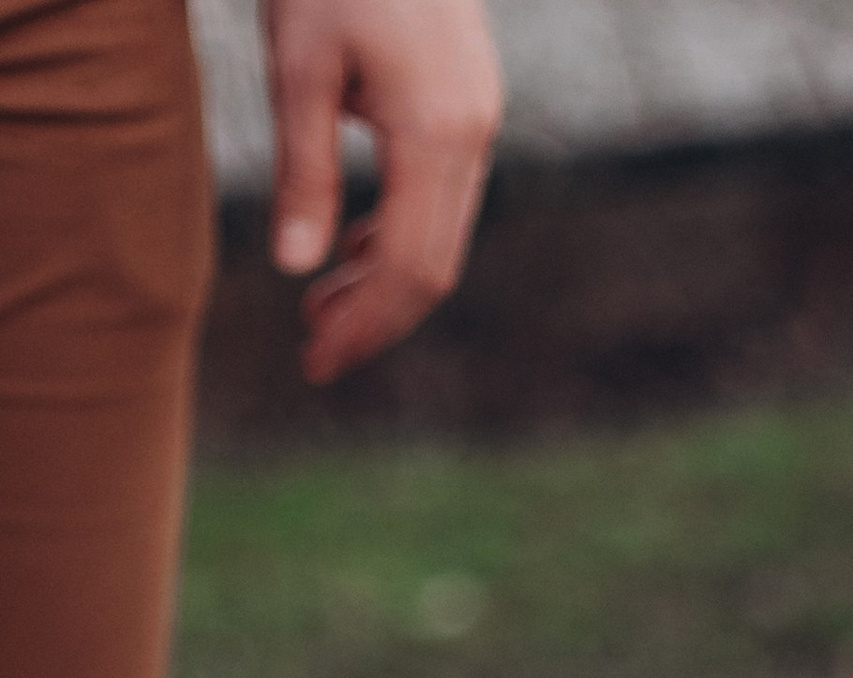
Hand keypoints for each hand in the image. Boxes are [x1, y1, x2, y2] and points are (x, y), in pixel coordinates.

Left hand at [264, 0, 503, 383]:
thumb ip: (303, 171)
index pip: (410, 268)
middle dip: (376, 318)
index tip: (316, 361)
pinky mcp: (469, 102)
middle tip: (314, 350)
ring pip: (443, 236)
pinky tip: (352, 246)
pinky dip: (399, 233)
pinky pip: (443, 196)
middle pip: (435, 266)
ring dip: (384, 280)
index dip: (366, 326)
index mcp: (437, 134)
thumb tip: (298, 268)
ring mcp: (478, 119)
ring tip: (321, 305)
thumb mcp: (296, 63)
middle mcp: (474, 136)